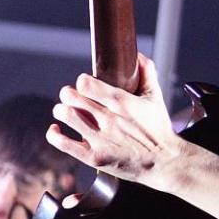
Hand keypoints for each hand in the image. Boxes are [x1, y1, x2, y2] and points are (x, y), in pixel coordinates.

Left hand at [46, 54, 188, 191]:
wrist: (164, 162)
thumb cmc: (159, 130)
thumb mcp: (156, 98)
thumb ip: (147, 73)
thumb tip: (138, 56)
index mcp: (122, 102)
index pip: (86, 83)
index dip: (83, 81)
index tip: (87, 85)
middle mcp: (109, 120)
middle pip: (71, 96)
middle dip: (69, 93)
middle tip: (74, 97)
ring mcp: (100, 139)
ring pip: (65, 114)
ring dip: (62, 110)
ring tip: (67, 111)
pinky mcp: (93, 157)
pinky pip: (62, 142)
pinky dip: (54, 133)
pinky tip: (57, 129)